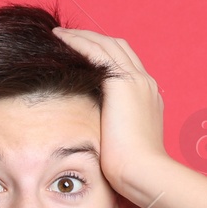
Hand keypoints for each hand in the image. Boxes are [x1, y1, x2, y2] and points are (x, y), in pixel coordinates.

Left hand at [51, 27, 172, 205]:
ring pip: (107, 44)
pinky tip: (61, 40)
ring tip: (59, 34)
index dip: (103, 55)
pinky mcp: (123, 82)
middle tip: (67, 38)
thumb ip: (112, 134)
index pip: (125, 66)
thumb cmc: (133, 171)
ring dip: (82, 36)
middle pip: (118, 48)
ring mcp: (137, 81)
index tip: (81, 54)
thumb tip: (97, 141)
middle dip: (92, 40)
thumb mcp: (122, 146)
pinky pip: (97, 51)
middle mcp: (145, 84)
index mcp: (147, 98)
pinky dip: (79, 42)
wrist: (144, 172)